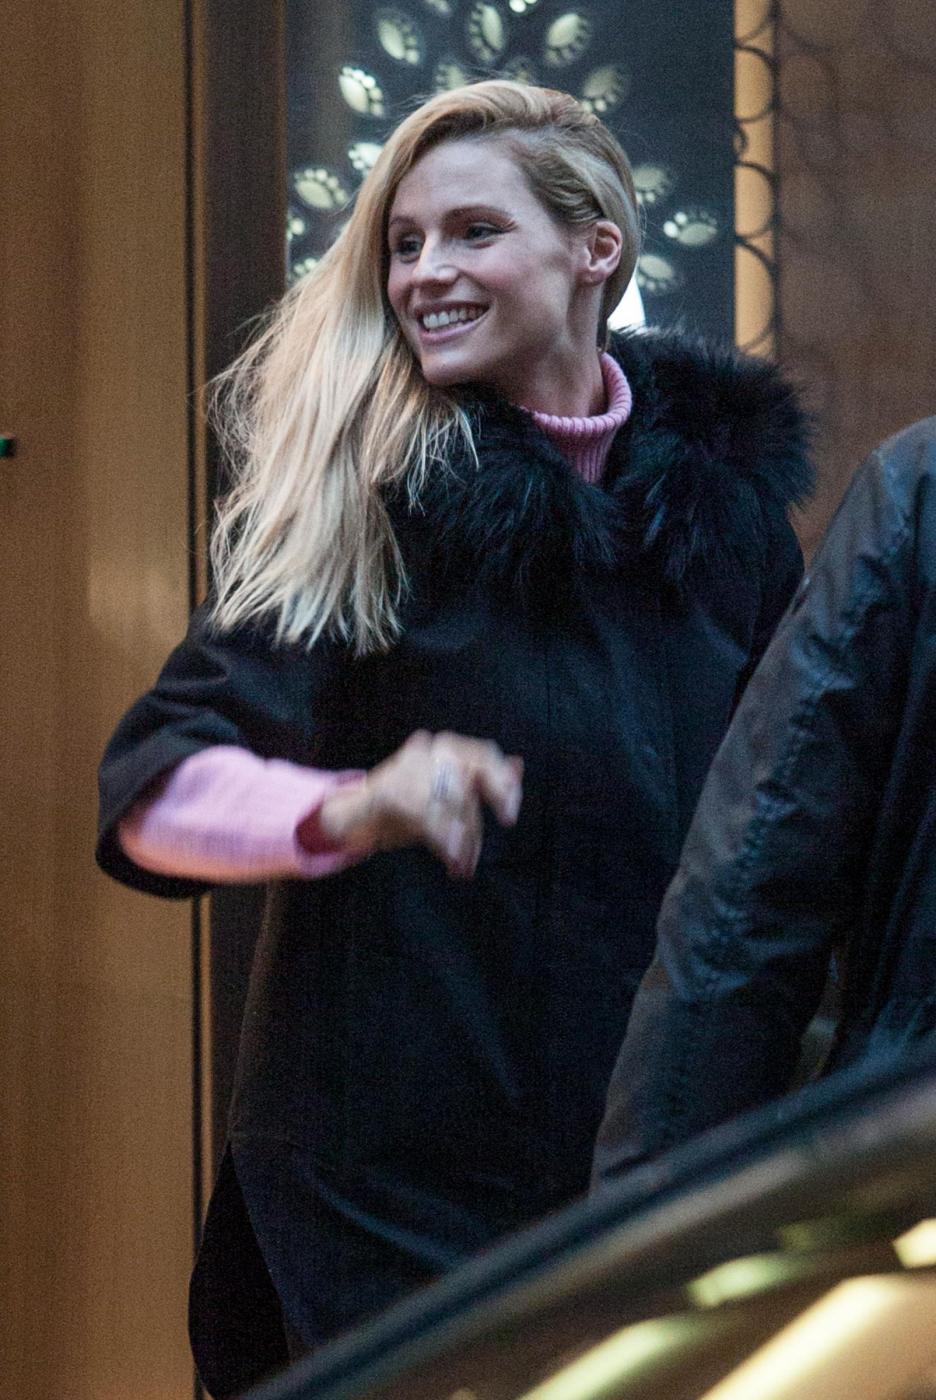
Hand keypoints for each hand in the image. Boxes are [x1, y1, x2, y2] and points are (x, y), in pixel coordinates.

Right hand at [318, 730, 522, 877]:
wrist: (351, 814)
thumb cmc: (407, 802)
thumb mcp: (450, 790)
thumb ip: (483, 778)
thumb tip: (519, 766)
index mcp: (443, 746)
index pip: (484, 754)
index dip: (502, 781)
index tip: (510, 814)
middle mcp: (428, 750)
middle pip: (470, 775)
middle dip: (484, 809)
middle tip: (492, 837)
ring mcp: (407, 769)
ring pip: (451, 804)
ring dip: (463, 839)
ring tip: (464, 863)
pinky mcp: (389, 792)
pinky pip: (430, 819)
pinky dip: (444, 843)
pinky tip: (451, 859)